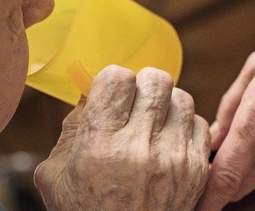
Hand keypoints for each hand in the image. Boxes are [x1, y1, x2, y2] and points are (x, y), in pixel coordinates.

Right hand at [34, 65, 210, 210]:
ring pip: (181, 97)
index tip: (108, 94)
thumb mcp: (55, 176)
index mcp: (100, 147)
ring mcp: (175, 160)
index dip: (111, 81)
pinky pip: (199, 124)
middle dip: (140, 87)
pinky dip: (183, 127)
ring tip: (151, 123)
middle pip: (156, 80)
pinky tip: (168, 142)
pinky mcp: (197, 171)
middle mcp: (141, 150)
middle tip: (132, 105)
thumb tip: (90, 94)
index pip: (118, 78)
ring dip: (165, 104)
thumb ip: (70, 129)